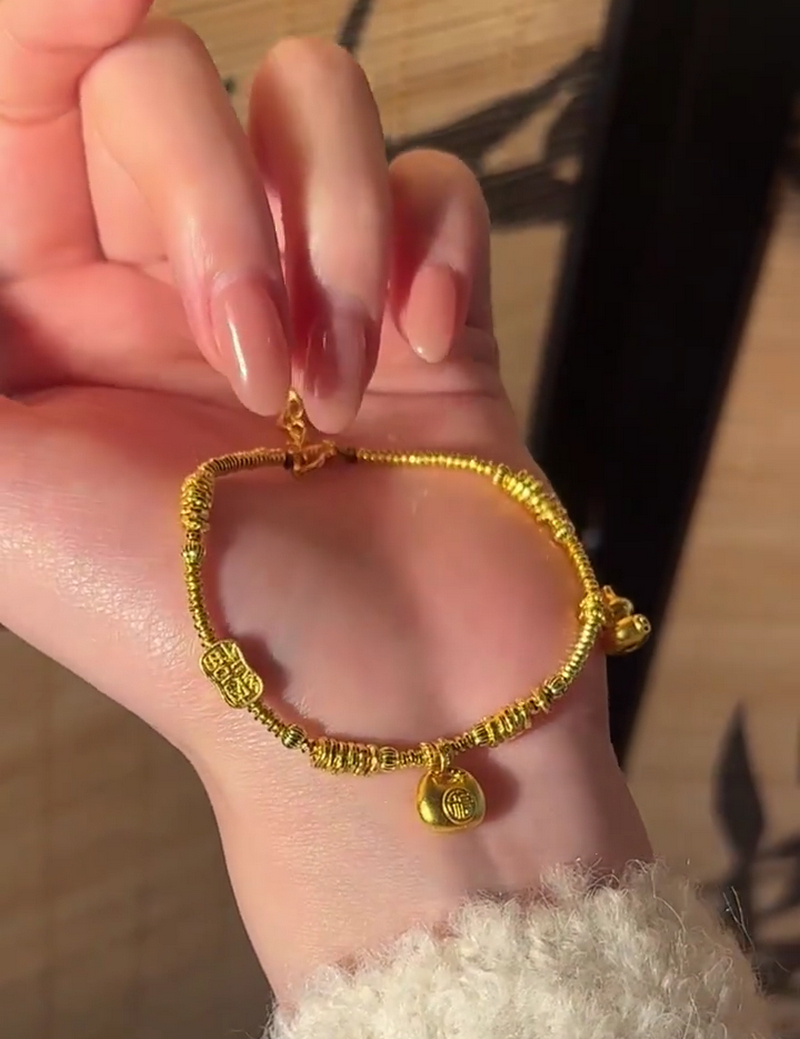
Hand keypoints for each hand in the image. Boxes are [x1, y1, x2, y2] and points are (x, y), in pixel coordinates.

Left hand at [0, 0, 649, 1004]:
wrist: (381, 720)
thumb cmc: (178, 625)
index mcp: (34, 316)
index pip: (21, 100)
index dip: (50, 23)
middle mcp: (158, 290)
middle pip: (166, 84)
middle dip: (211, 201)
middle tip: (244, 357)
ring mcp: (299, 295)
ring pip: (311, 103)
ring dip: (332, 231)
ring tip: (336, 385)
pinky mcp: (422, 316)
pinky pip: (433, 180)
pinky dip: (434, 246)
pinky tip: (427, 351)